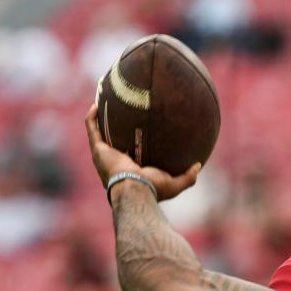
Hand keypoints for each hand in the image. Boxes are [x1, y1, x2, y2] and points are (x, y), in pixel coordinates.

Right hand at [84, 104, 199, 200]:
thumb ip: (188, 177)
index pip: (129, 153)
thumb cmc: (153, 189)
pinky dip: (92, 117)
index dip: (130, 141)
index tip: (137, 128)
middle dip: (112, 127)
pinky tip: (97, 104)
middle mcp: (114, 161)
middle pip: (111, 140)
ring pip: (97, 132)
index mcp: (129, 169)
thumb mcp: (174, 184)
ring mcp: (103, 155)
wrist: (135, 189)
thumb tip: (199, 165)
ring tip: (103, 101)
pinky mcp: (97, 149)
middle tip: (118, 111)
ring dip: (98, 118)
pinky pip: (91, 128)